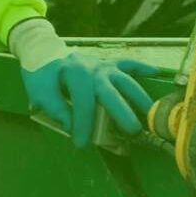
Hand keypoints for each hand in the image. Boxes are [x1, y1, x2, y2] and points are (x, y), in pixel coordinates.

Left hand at [21, 54, 158, 148]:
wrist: (43, 52)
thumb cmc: (41, 76)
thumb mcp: (39, 92)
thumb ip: (55, 108)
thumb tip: (73, 126)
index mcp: (74, 73)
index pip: (83, 102)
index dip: (83, 124)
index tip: (82, 144)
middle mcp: (92, 68)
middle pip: (110, 91)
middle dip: (121, 111)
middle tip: (132, 130)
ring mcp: (103, 65)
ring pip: (125, 79)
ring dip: (138, 96)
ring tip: (150, 113)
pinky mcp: (110, 63)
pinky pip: (128, 64)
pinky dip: (142, 68)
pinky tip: (155, 73)